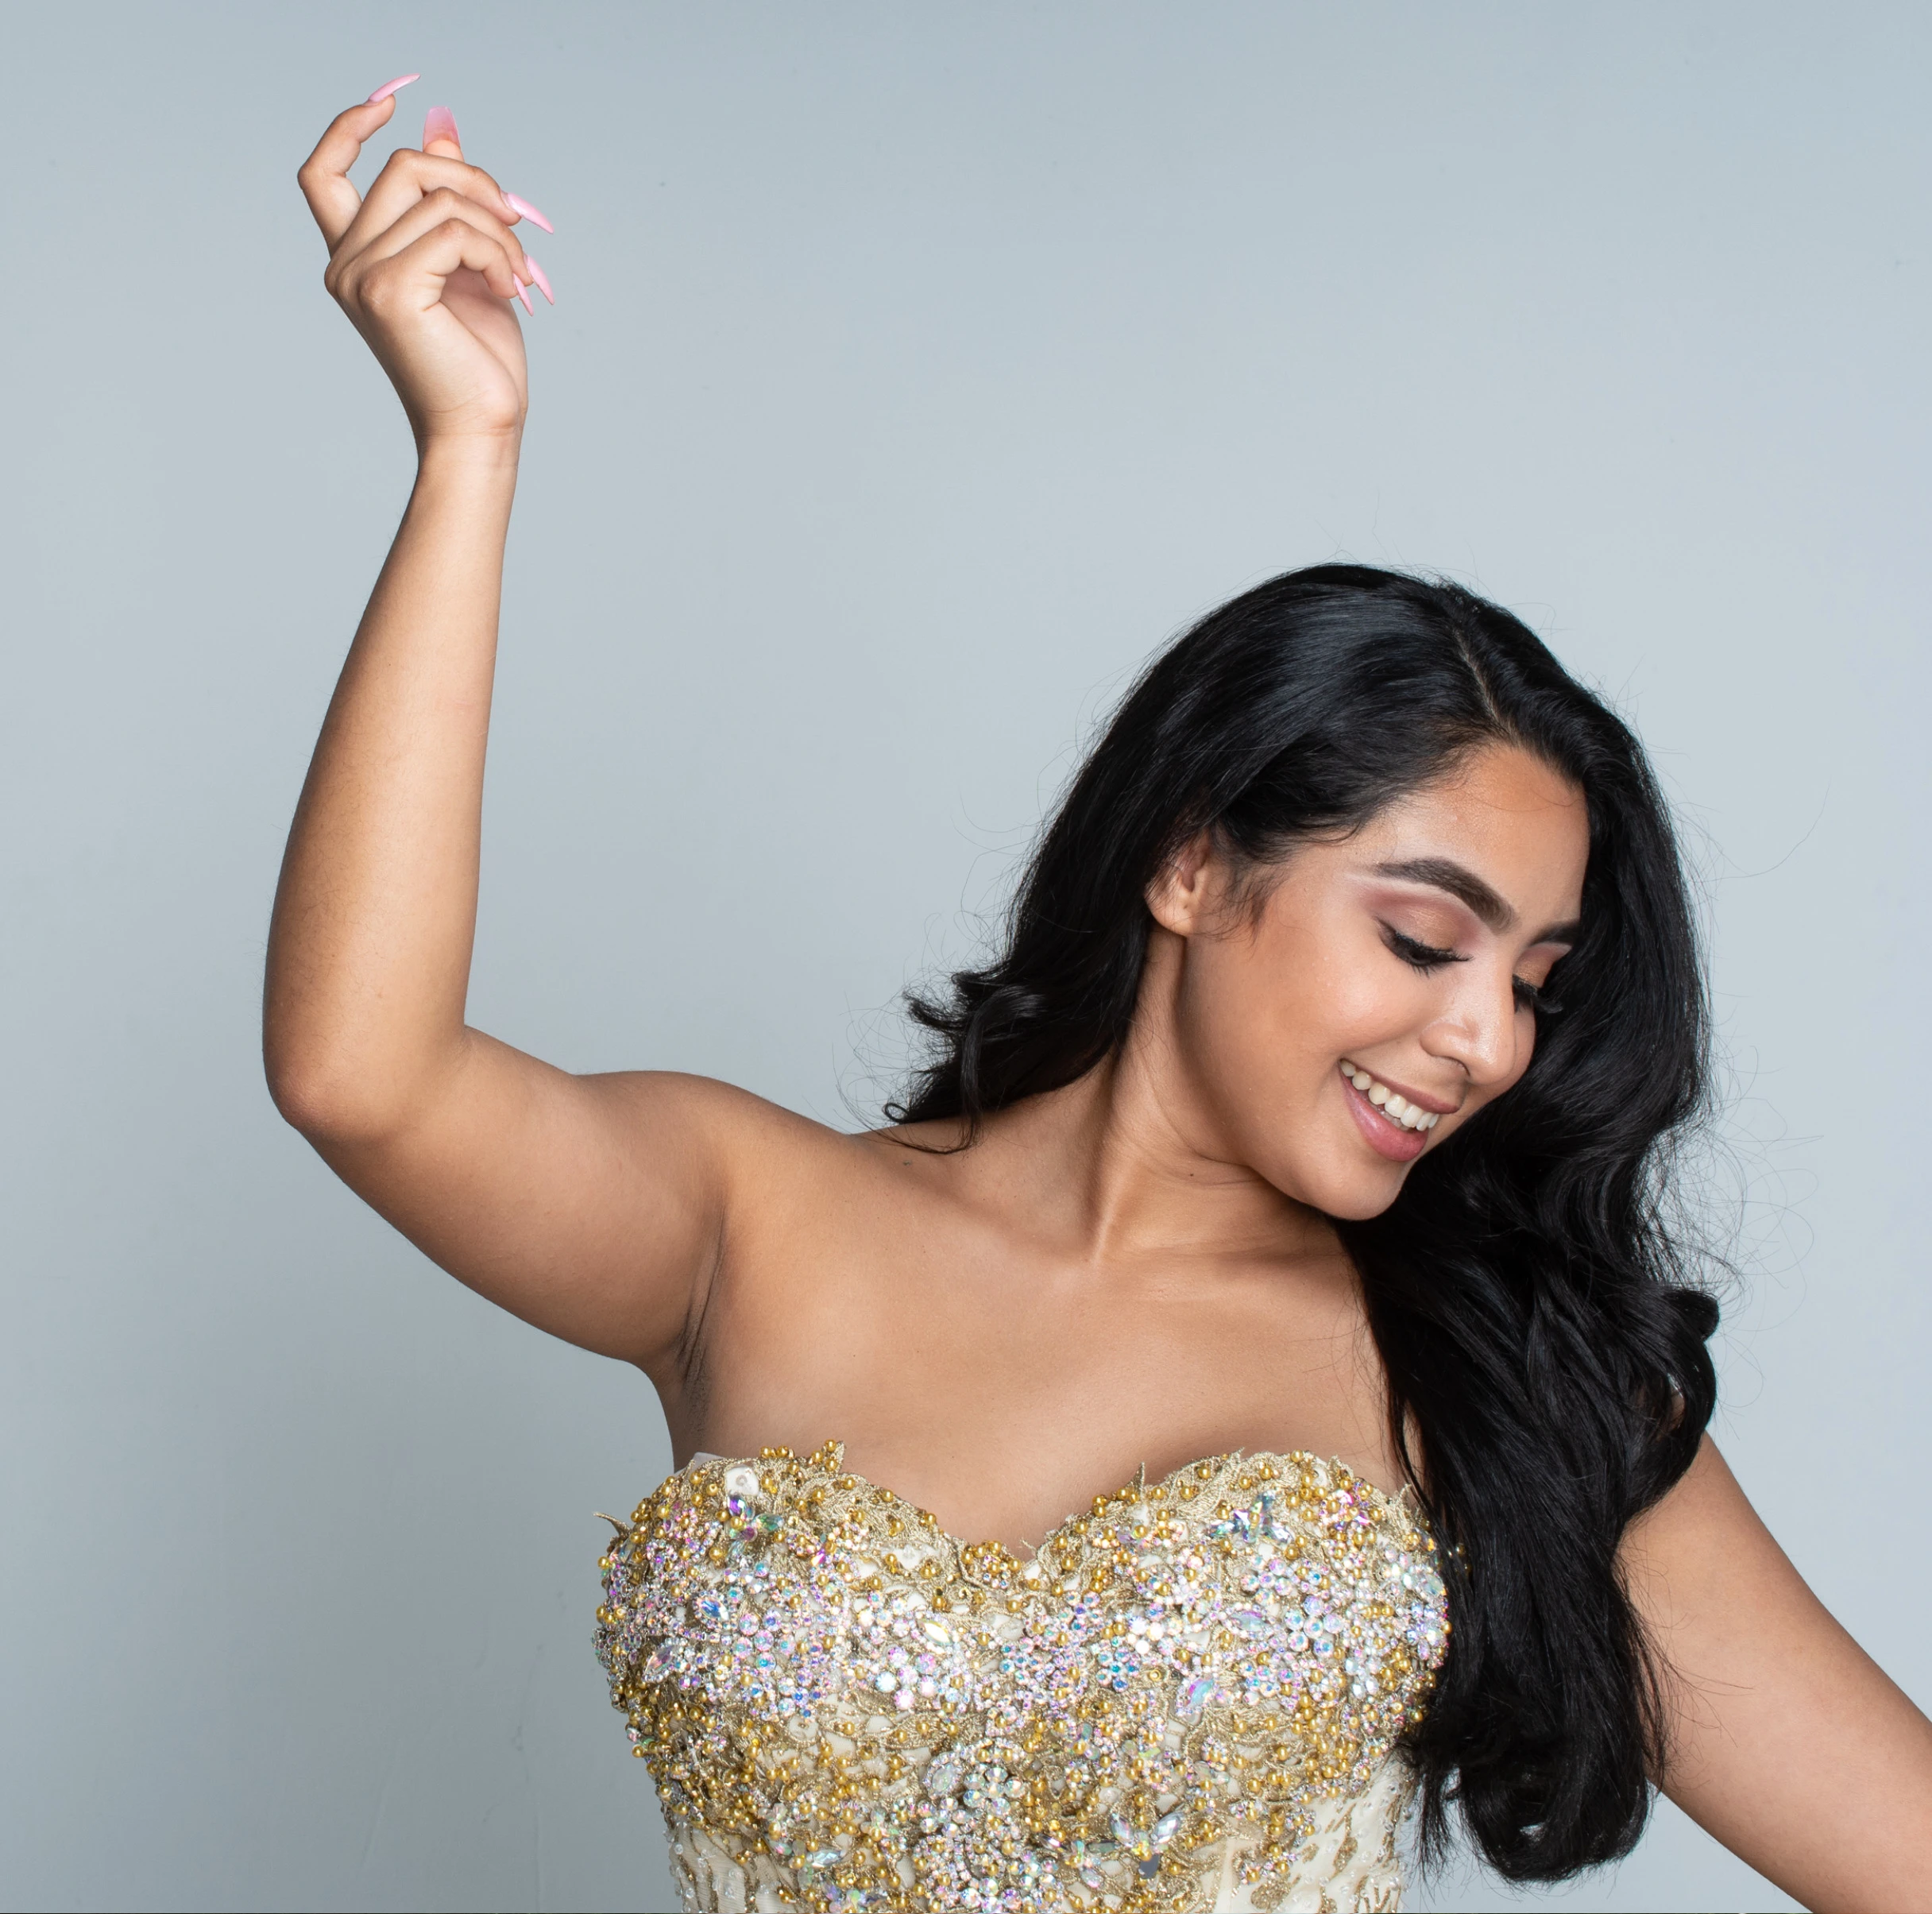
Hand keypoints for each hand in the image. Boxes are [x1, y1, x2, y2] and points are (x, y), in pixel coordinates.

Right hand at [298, 88, 548, 449]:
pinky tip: (513, 287)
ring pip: (437, 197)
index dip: (350, 126)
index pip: (322, 173)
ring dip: (497, 228)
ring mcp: (361, 276)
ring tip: (519, 274)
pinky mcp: (390, 290)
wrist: (481, 429)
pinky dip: (497, 251)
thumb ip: (448, 200)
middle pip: (403, 168)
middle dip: (472, 181)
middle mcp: (345, 264)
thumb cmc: (477, 361)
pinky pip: (453, 230)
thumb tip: (441, 124)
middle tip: (514, 222)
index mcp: (354, 259)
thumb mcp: (466, 265)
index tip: (395, 100)